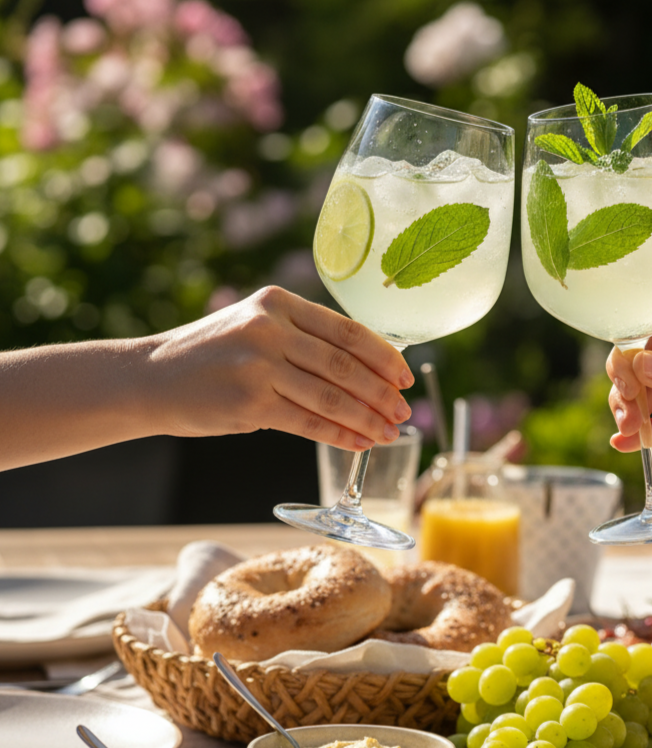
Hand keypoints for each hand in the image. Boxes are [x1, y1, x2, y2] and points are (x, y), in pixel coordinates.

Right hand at [148, 286, 414, 449]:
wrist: (149, 378)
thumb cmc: (210, 356)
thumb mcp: (254, 327)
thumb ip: (302, 339)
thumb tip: (366, 370)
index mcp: (278, 303)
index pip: (346, 330)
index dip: (383, 357)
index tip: (405, 376)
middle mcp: (269, 329)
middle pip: (345, 365)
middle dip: (381, 393)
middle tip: (403, 412)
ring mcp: (259, 365)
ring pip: (332, 396)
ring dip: (367, 419)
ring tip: (388, 434)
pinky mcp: (250, 403)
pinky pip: (309, 422)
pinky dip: (339, 436)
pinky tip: (359, 444)